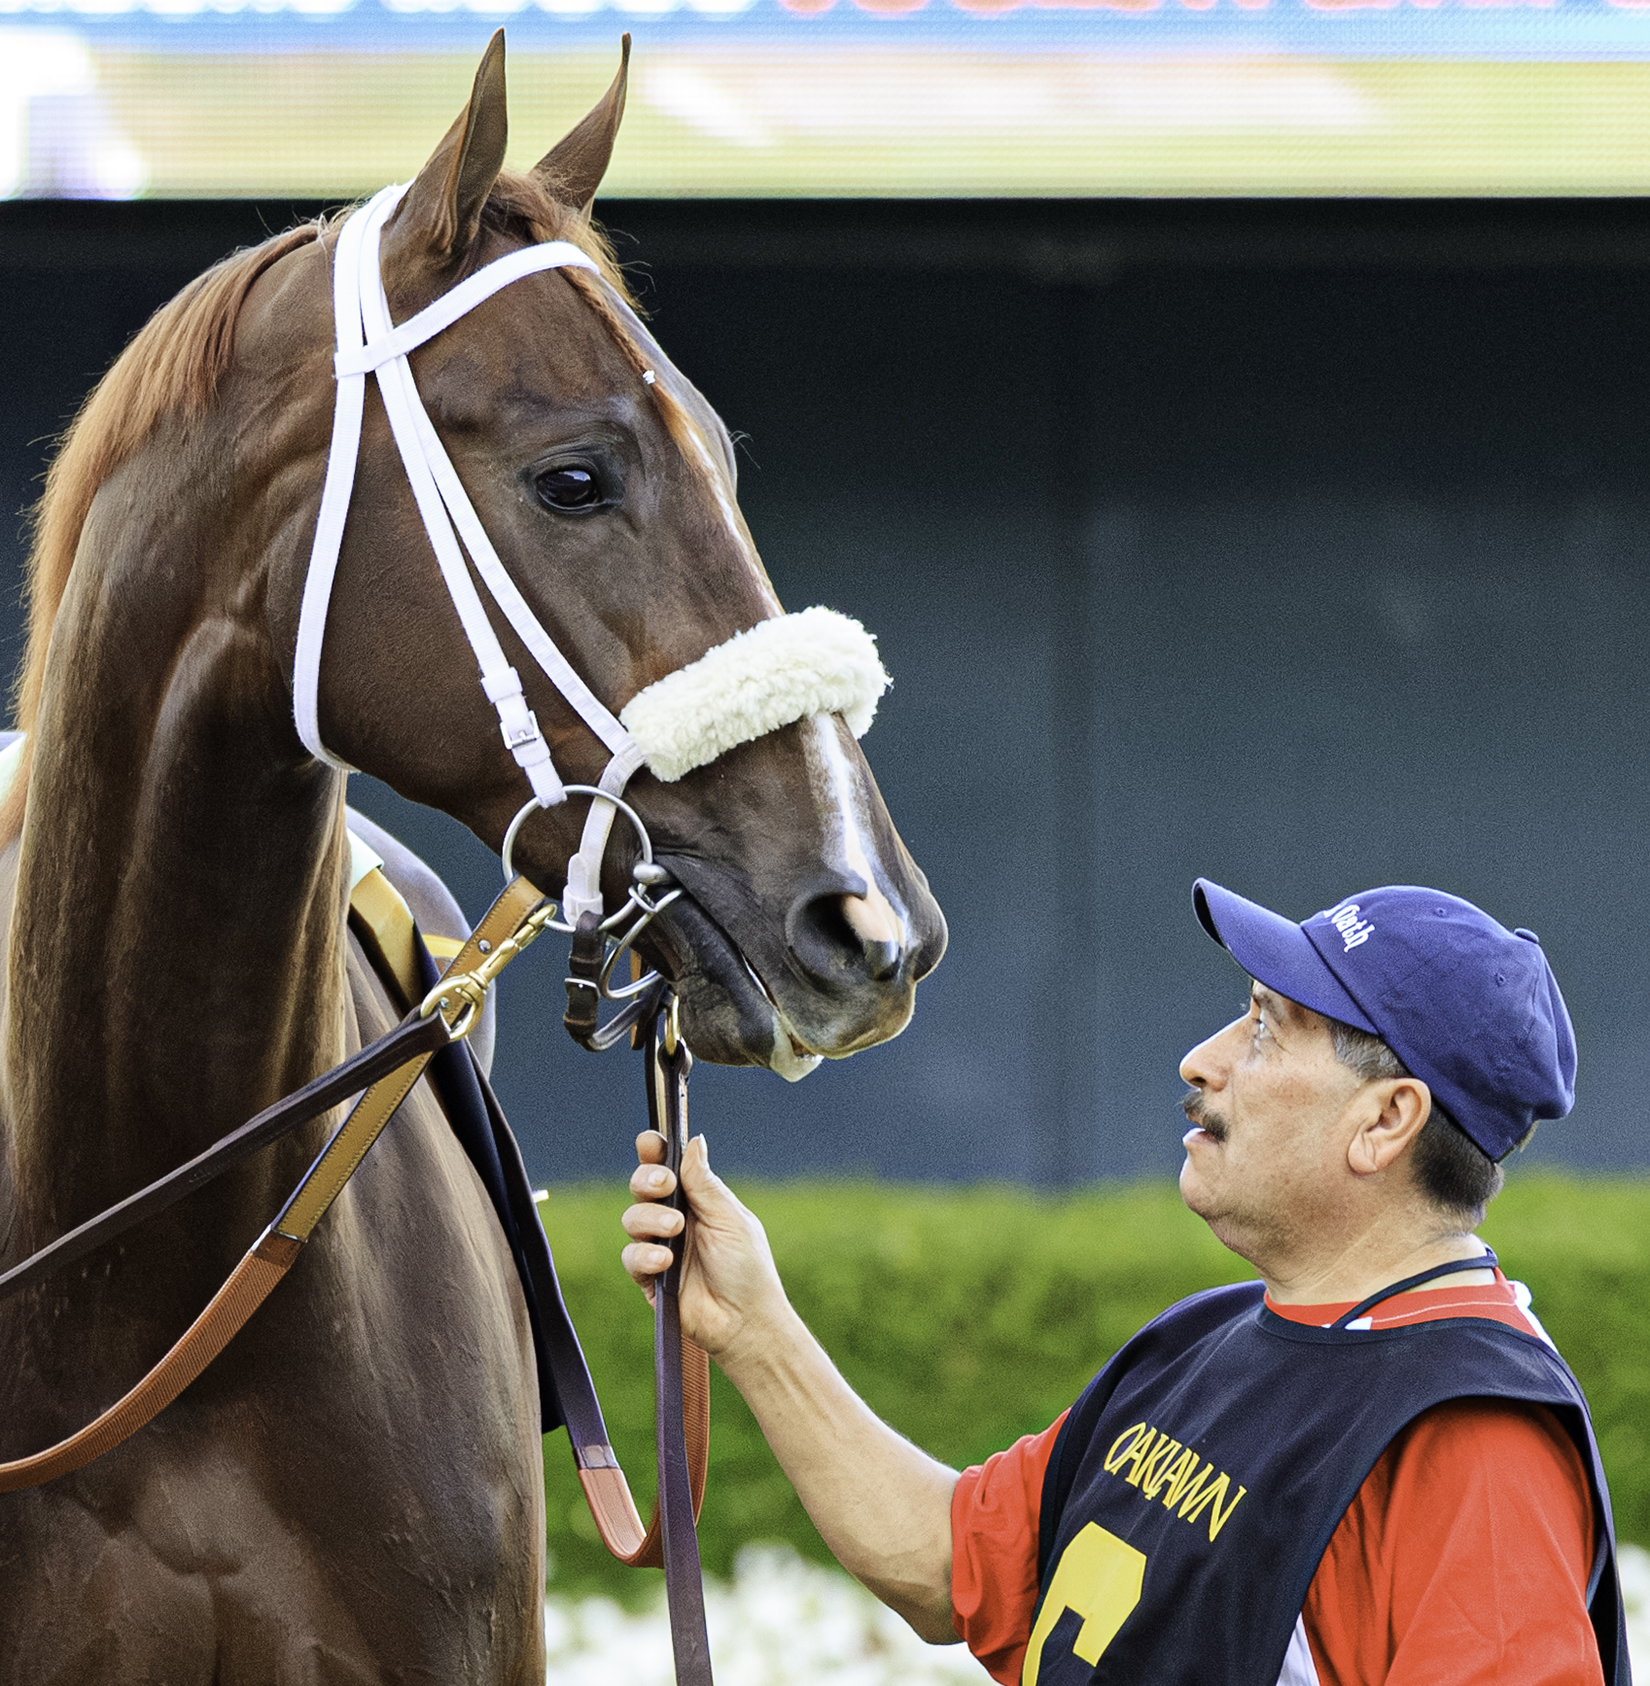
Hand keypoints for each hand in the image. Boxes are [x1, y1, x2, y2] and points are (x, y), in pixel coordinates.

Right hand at [620, 1131, 788, 1361]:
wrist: (745, 1321)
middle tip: (663, 1185)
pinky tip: (663, 1261)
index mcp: (697, 1200)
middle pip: (642, 1187)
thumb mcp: (729, 1218)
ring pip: (632, 1218)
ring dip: (650, 1218)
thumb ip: (704, 1182)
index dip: (654, 1152)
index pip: (668, 1167)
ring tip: (675, 1230)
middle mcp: (675, 1219)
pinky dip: (644, 1255)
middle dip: (646, 1179)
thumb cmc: (748, 1268)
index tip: (650, 1142)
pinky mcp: (649, 1278)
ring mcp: (660, 1247)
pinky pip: (630, 1257)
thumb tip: (694, 1140)